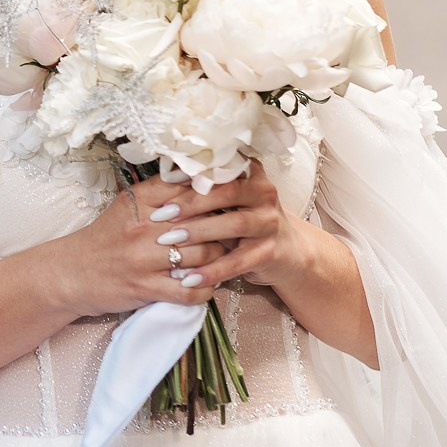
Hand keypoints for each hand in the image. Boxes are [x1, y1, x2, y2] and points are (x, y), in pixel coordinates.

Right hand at [45, 172, 231, 317]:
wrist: (70, 273)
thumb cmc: (104, 238)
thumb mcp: (127, 206)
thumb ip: (161, 191)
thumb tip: (201, 177)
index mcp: (140, 201)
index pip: (190, 189)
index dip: (217, 192)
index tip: (234, 196)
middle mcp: (144, 227)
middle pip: (204, 223)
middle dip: (225, 229)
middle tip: (237, 231)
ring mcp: (145, 259)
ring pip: (204, 256)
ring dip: (219, 260)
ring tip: (223, 258)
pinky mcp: (146, 288)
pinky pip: (191, 291)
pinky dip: (205, 289)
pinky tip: (206, 283)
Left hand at [150, 160, 314, 292]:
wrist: (286, 250)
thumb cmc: (242, 219)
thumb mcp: (226, 199)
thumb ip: (203, 187)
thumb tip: (162, 177)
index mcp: (250, 173)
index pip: (219, 169)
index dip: (190, 175)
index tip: (163, 183)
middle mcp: (264, 192)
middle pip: (227, 192)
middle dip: (190, 204)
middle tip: (160, 215)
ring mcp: (270, 222)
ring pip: (234, 224)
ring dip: (199, 232)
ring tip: (169, 242)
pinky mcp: (270, 251)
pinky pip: (238, 261)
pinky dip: (212, 270)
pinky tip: (189, 278)